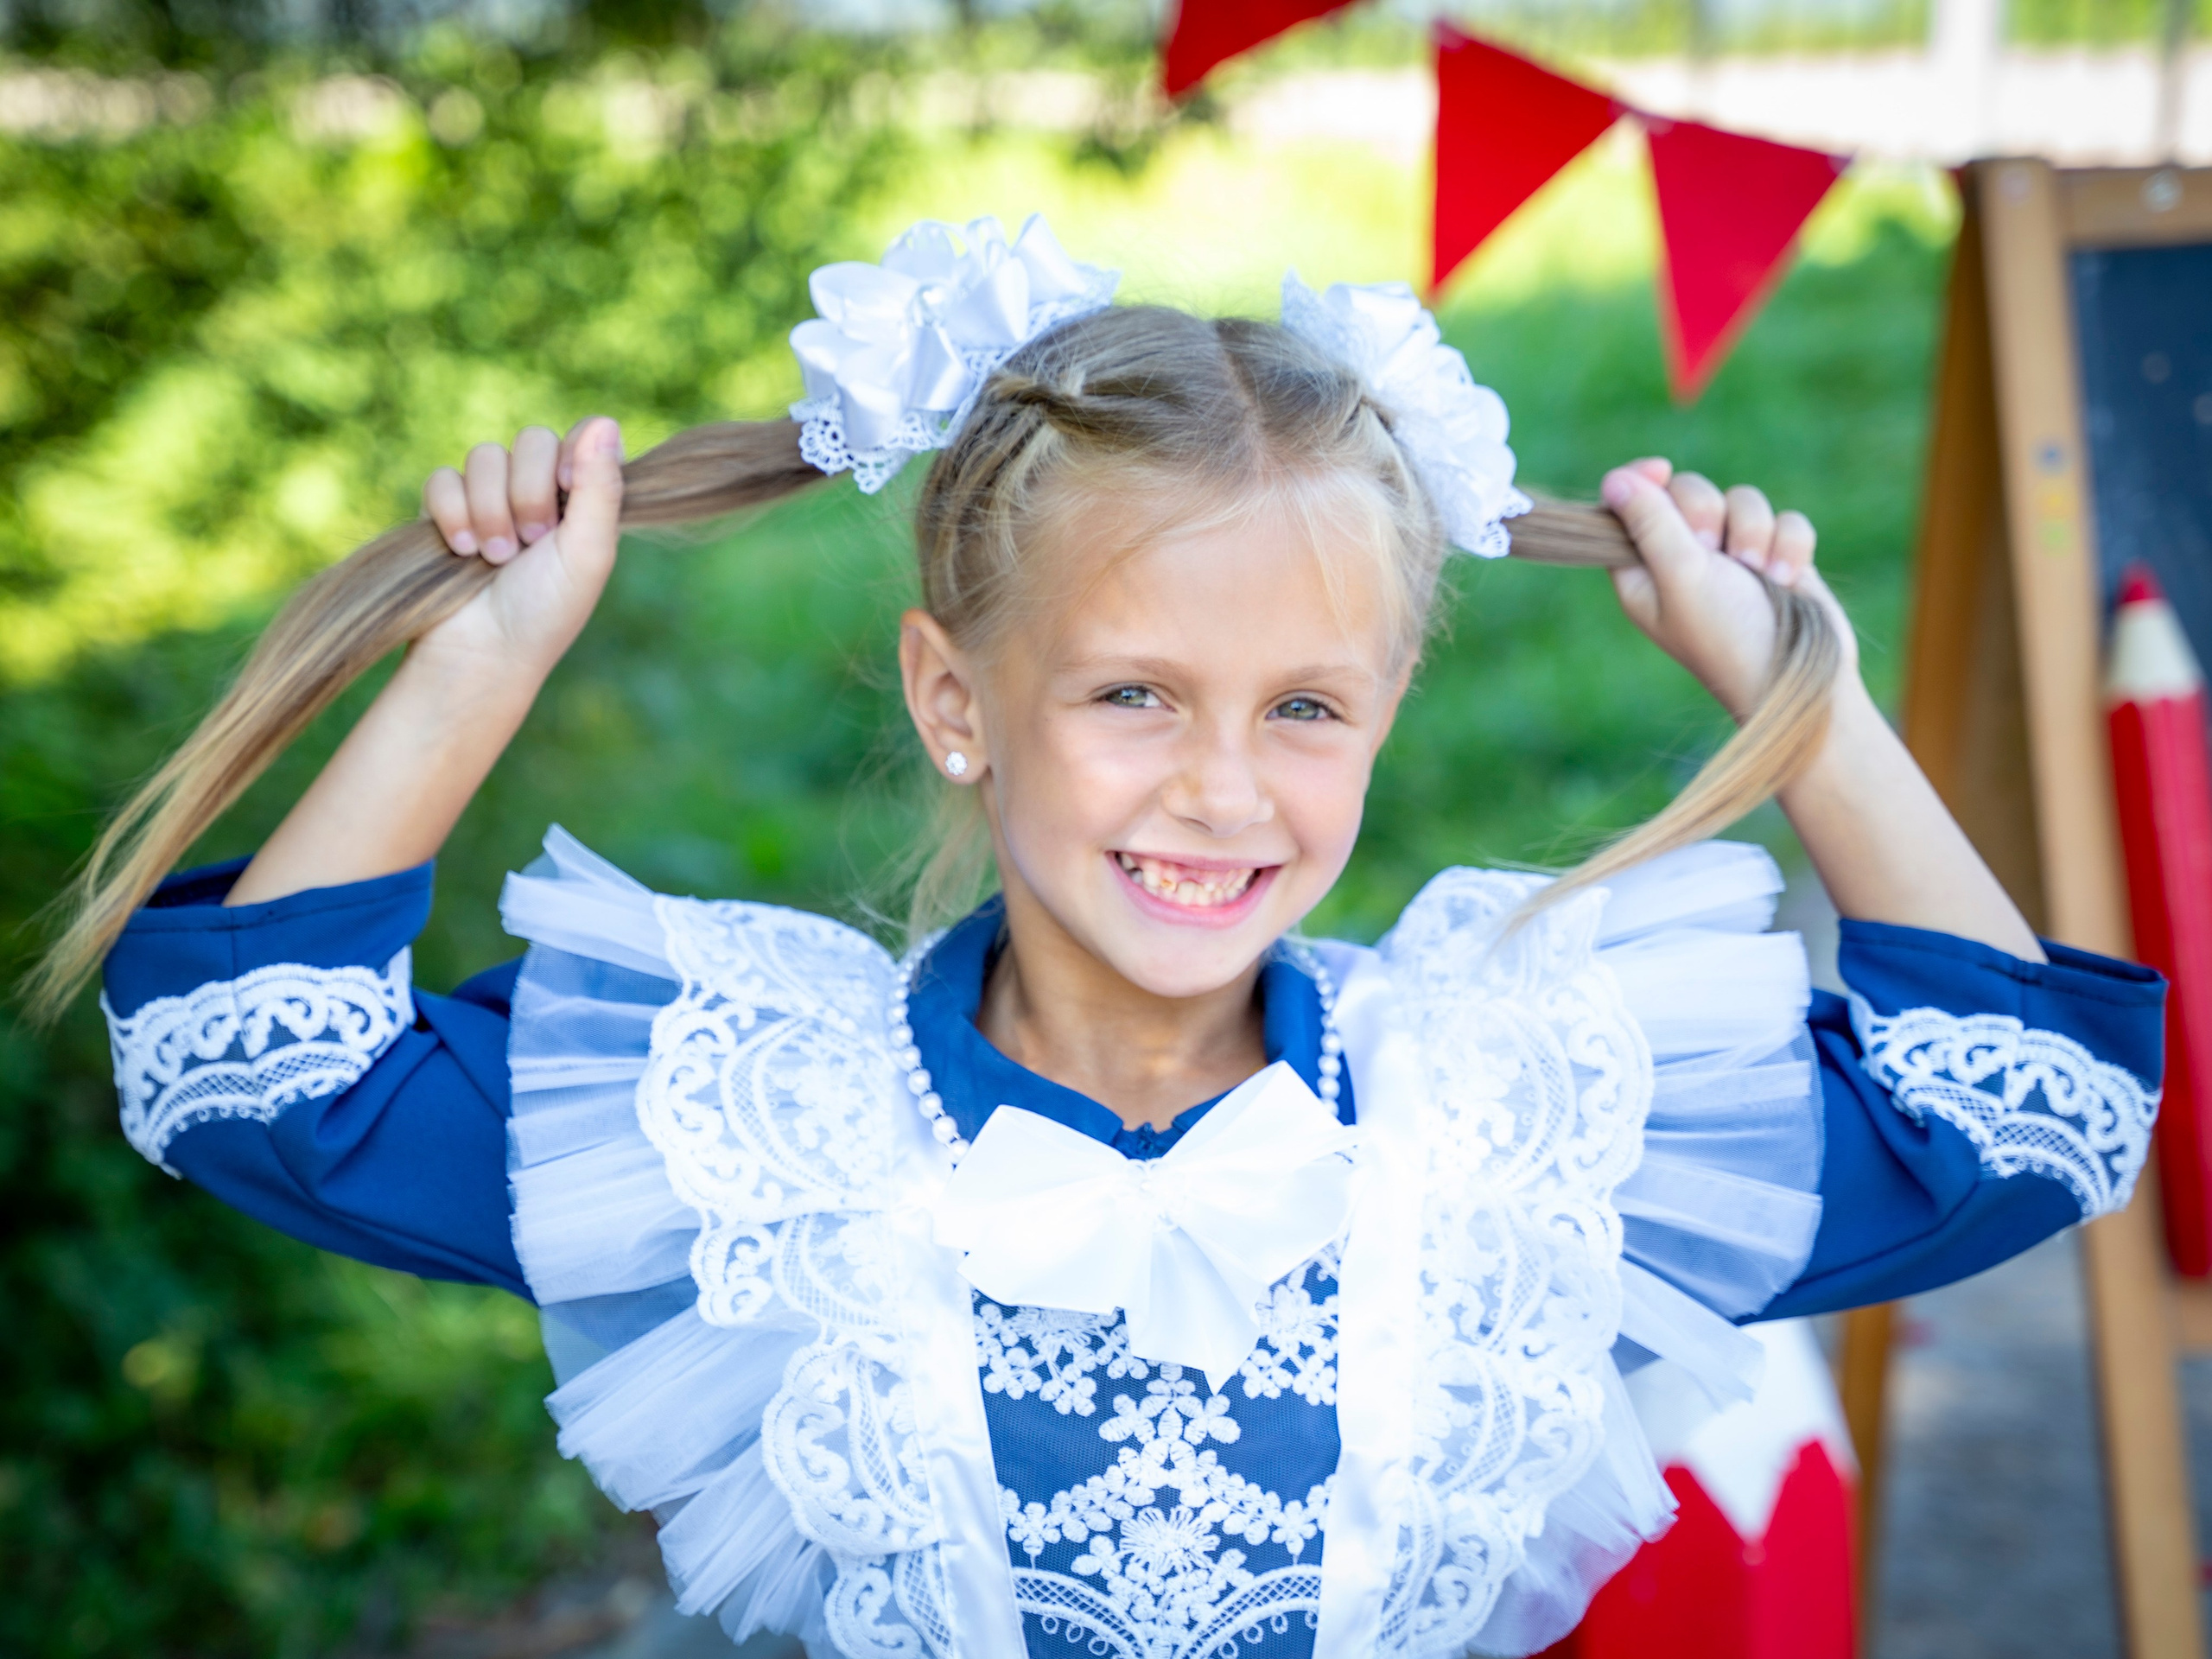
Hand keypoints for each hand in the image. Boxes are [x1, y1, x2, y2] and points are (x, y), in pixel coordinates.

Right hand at [414, 415, 625, 680]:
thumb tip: (608, 422)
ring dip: (491, 509)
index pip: (583, 434)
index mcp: (581, 500)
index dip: (573, 453)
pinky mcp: (445, 510)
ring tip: (496, 558)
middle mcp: (538, 492)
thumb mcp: (587, 553)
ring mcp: (489, 498)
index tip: (568, 488)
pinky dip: (452, 513)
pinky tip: (462, 550)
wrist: (482, 652)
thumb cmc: (545, 612)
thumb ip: (600, 488)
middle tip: (531, 542)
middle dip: (530, 493)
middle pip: (532, 439)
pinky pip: (442, 477)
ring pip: (484, 455)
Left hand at [1600, 458, 1857, 719]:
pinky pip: (1785, 518)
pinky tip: (1788, 578)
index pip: (1626, 506)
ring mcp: (1732, 558)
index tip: (1660, 470)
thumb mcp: (1681, 576)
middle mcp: (1682, 560)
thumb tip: (1614, 480)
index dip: (1640, 482)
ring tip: (1758, 573)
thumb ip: (1650, 524)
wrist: (1801, 678)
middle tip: (1713, 550)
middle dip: (1707, 512)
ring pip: (1742, 499)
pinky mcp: (1777, 557)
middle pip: (1686, 491)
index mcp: (1642, 570)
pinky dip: (1789, 544)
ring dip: (1754, 531)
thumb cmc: (1729, 635)